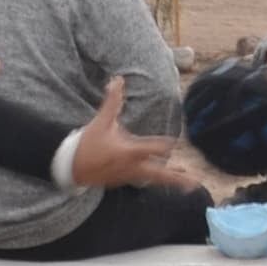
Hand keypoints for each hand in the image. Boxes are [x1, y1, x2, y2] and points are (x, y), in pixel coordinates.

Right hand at [70, 76, 209, 192]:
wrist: (71, 167)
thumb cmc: (87, 143)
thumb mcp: (101, 121)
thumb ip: (112, 101)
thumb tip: (117, 79)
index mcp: (128, 151)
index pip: (151, 148)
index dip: (164, 145)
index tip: (175, 143)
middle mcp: (132, 166)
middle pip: (159, 173)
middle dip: (178, 178)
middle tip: (195, 182)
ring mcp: (129, 176)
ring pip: (154, 180)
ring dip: (172, 181)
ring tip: (190, 185)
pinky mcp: (124, 180)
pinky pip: (145, 181)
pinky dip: (157, 181)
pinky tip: (167, 180)